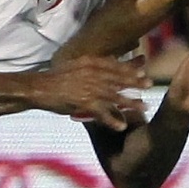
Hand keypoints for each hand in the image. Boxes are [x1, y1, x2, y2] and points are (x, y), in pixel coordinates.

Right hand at [29, 56, 150, 129]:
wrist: (38, 88)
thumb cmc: (55, 77)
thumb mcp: (74, 64)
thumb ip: (91, 64)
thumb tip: (107, 61)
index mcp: (90, 63)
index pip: (115, 64)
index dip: (130, 68)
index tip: (143, 69)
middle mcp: (93, 74)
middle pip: (119, 79)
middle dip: (136, 82)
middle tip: (150, 84)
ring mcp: (89, 89)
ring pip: (116, 96)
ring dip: (131, 102)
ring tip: (144, 106)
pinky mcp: (84, 103)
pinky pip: (102, 113)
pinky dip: (113, 120)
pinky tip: (122, 126)